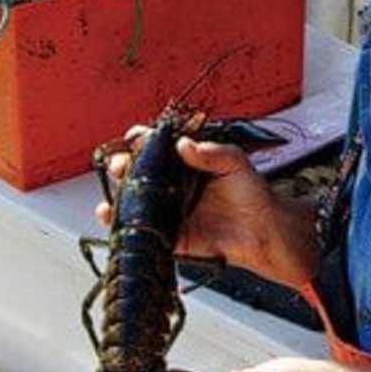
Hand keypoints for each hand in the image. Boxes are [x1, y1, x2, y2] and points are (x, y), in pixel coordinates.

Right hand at [95, 134, 318, 288]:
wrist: (262, 229)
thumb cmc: (250, 191)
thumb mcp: (234, 162)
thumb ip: (211, 152)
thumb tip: (184, 144)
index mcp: (184, 163)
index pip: (155, 146)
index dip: (141, 139)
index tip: (134, 137)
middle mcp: (171, 184)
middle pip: (137, 170)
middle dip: (123, 162)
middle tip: (123, 163)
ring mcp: (167, 209)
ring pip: (133, 198)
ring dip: (117, 190)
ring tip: (117, 183)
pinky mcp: (168, 234)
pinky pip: (139, 229)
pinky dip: (118, 222)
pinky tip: (108, 212)